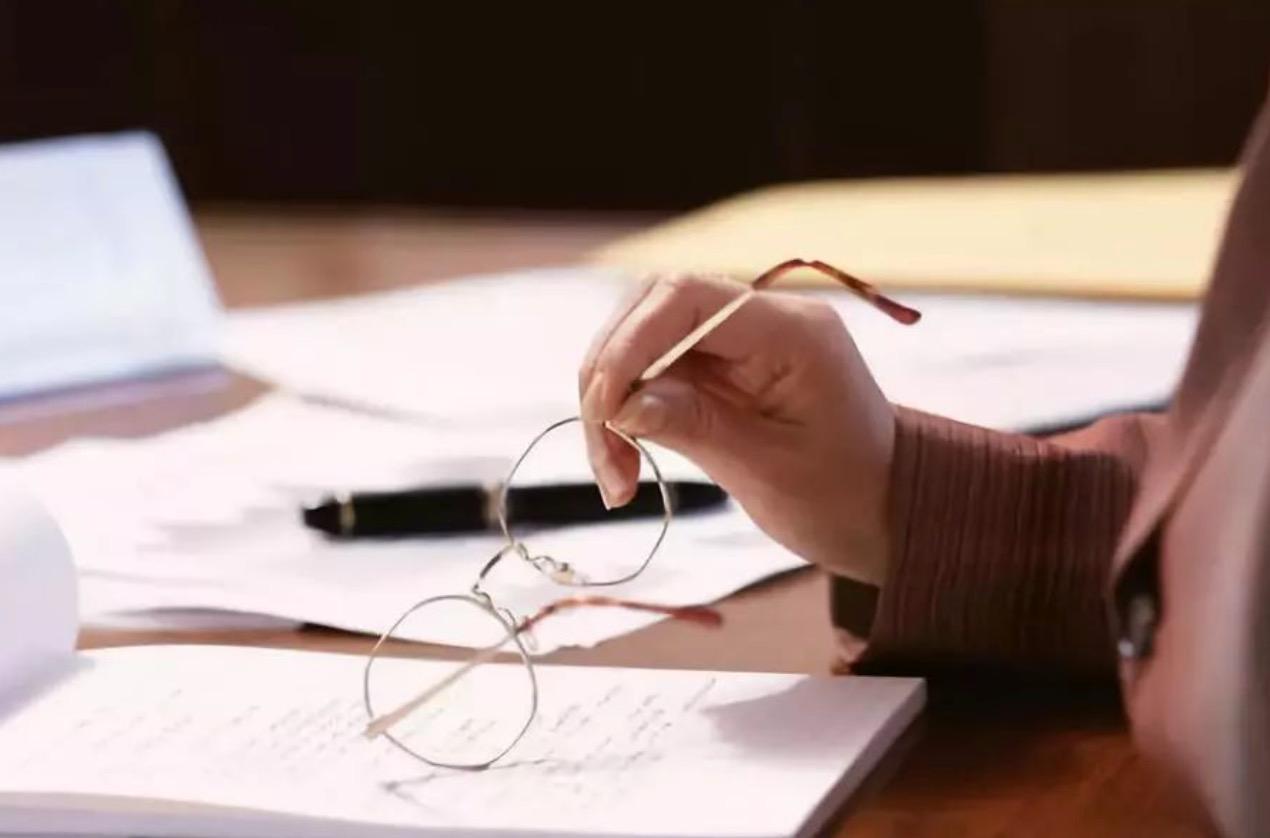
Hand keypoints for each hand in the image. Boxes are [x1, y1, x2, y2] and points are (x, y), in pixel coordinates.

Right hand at [578, 273, 895, 585]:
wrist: (886, 512)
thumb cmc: (844, 496)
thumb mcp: (767, 469)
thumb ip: (692, 426)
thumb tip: (618, 405)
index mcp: (791, 331)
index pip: (686, 299)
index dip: (628, 344)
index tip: (603, 411)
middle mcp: (762, 320)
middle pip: (653, 309)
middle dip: (610, 373)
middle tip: (603, 450)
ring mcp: (738, 342)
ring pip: (643, 341)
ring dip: (612, 400)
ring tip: (614, 476)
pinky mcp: (721, 369)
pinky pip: (655, 372)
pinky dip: (629, 413)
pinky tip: (624, 463)